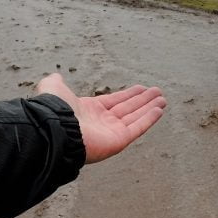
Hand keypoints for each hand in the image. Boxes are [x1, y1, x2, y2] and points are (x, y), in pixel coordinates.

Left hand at [35, 74, 166, 163]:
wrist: (56, 129)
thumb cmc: (55, 110)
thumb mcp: (53, 88)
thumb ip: (56, 83)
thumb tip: (55, 76)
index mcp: (90, 110)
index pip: (114, 101)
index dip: (128, 94)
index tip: (141, 88)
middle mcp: (102, 122)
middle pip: (128, 109)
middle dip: (143, 100)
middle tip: (157, 92)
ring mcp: (111, 132)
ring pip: (135, 117)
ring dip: (150, 108)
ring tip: (163, 99)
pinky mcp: (119, 140)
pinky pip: (137, 128)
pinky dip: (149, 119)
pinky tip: (159, 109)